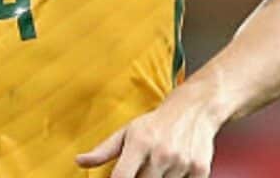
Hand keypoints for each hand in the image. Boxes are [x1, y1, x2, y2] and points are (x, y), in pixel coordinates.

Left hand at [75, 89, 220, 177]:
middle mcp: (161, 152)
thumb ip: (104, 151)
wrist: (195, 108)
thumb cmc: (156, 123)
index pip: (121, 177)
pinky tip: (175, 169)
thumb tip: (79, 161)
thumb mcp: (127, 132)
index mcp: (139, 142)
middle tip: (144, 166)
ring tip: (161, 165)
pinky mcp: (200, 169)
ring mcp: (181, 162)